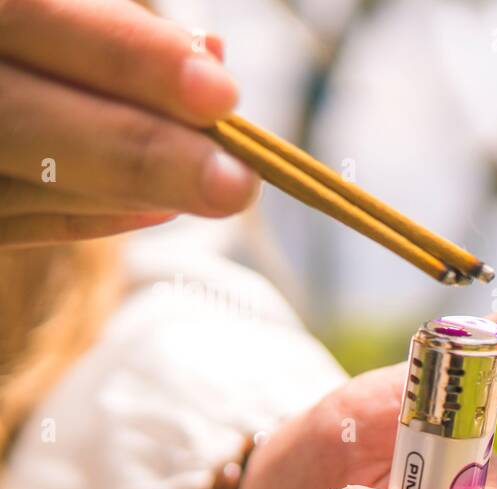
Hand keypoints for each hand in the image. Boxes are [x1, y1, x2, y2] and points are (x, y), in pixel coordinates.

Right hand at [0, 0, 257, 245]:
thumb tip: (209, 52)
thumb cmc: (23, 25)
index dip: (125, 55)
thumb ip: (112, 19)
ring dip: (128, 188)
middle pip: (17, 119)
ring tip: (216, 182)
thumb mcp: (43, 6)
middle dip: (139, 153)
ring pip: (22, 183)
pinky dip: (90, 214)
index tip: (219, 92)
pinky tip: (158, 207)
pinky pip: (11, 221)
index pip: (30, 13)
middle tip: (236, 184)